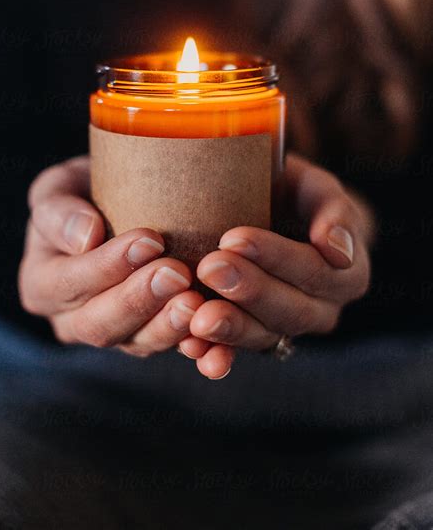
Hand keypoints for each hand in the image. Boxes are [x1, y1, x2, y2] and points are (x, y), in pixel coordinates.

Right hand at [19, 156, 210, 361]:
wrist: (125, 202)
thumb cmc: (86, 191)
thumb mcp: (59, 188)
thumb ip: (58, 211)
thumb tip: (86, 236)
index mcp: (41, 285)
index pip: (68, 284)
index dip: (106, 267)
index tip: (149, 239)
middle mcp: (72, 320)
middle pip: (100, 325)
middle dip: (139, 300)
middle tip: (177, 272)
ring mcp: (116, 334)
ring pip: (138, 344)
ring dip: (169, 327)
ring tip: (196, 302)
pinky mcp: (152, 339)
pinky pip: (174, 350)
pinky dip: (196, 349)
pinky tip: (216, 342)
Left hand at [183, 154, 372, 376]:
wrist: (266, 215)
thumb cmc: (291, 195)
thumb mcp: (314, 188)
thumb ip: (333, 209)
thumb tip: (334, 246)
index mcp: (347, 274)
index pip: (316, 271)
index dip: (277, 257)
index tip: (234, 237)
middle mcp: (322, 310)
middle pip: (292, 309)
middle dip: (249, 290)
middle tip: (209, 267)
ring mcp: (286, 330)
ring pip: (264, 336)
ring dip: (231, 327)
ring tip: (199, 316)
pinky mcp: (252, 339)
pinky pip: (236, 354)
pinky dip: (214, 355)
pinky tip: (194, 347)